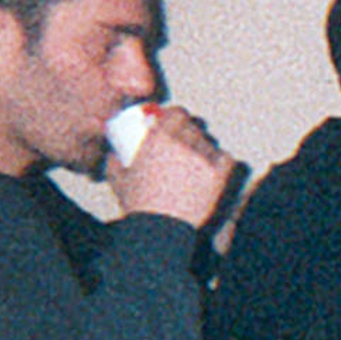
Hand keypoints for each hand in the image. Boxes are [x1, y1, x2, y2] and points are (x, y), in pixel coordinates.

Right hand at [107, 106, 234, 226]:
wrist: (161, 226)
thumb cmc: (138, 204)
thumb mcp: (116, 176)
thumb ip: (114, 159)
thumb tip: (116, 151)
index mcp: (159, 138)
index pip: (177, 113)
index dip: (176, 115)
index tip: (173, 121)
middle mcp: (183, 144)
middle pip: (194, 127)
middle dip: (188, 131)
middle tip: (183, 142)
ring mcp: (203, 159)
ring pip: (208, 142)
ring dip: (202, 146)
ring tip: (193, 160)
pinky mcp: (218, 175)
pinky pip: (226, 157)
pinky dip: (220, 159)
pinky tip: (213, 165)